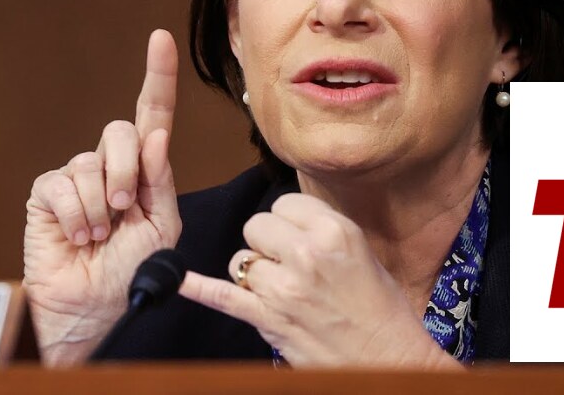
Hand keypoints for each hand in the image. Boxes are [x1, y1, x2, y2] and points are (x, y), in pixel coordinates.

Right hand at [23, 29, 181, 365]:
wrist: (95, 308)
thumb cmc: (132, 271)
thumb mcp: (162, 227)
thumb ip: (160, 180)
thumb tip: (156, 135)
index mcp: (144, 170)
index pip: (152, 116)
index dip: (157, 77)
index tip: (160, 39)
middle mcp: (110, 166)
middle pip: (119, 131)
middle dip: (127, 171)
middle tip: (124, 211)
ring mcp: (76, 178)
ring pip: (90, 164)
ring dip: (100, 208)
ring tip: (98, 237)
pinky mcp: (46, 194)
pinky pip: (61, 185)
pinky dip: (75, 215)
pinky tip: (77, 237)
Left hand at [178, 193, 460, 368]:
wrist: (389, 360)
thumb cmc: (380, 309)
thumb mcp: (360, 251)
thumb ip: (320, 228)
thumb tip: (282, 217)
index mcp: (334, 230)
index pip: (284, 203)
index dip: (287, 222)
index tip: (297, 237)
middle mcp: (307, 253)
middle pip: (256, 226)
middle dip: (266, 243)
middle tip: (288, 265)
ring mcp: (284, 287)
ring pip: (241, 260)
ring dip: (254, 273)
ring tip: (283, 291)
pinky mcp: (268, 318)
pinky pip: (222, 296)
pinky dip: (197, 287)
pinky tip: (175, 278)